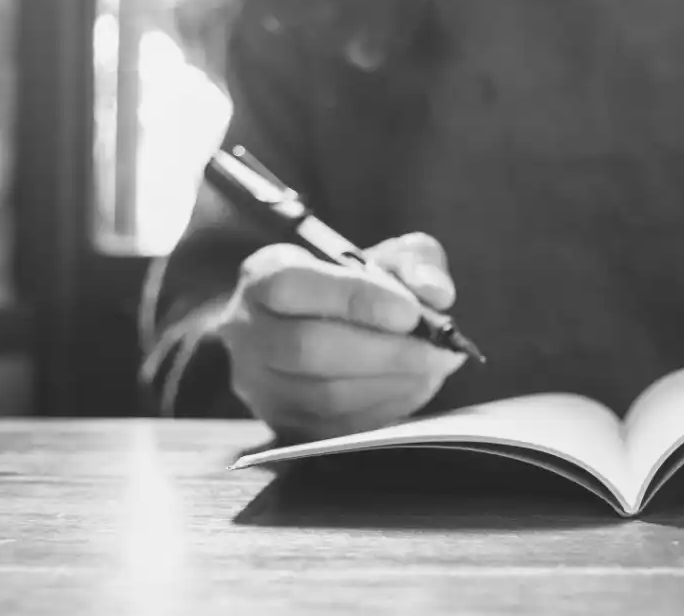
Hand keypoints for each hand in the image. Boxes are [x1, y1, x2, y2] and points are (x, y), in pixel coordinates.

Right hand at [218, 232, 465, 440]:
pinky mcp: (281, 424)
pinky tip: (415, 387)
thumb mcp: (388, 256)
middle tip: (437, 350)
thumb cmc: (358, 287)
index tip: (410, 312)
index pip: (292, 285)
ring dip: (391, 384)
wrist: (326, 327)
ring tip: (434, 368)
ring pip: (322, 395)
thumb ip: (415, 262)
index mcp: (264, 275)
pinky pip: (334, 427)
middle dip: (384, 352)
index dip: (354, 299)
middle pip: (307, 348)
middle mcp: (246, 332)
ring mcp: (258, 385)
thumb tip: (435, 292)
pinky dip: (384, 408)